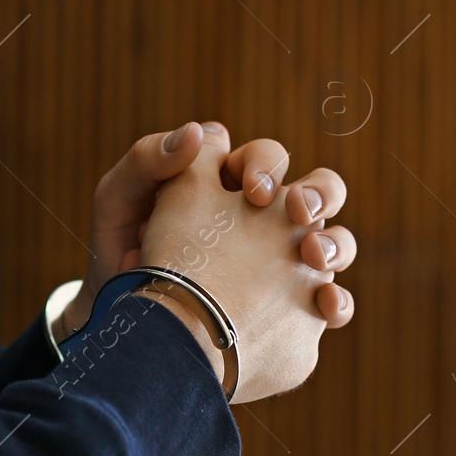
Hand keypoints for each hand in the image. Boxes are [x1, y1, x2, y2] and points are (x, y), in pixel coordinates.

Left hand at [58, 121, 356, 338]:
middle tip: (298, 211)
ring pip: (333, 242)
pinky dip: (338, 302)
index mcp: (228, 187)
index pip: (264, 159)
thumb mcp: (118, 199)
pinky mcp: (291, 311)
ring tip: (316, 257)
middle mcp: (264, 222)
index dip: (267, 166)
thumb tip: (200, 131)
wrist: (123, 324)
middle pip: (316, 193)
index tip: (254, 191)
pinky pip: (330, 303)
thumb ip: (149, 158)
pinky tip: (327, 305)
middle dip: (320, 194)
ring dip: (338, 242)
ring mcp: (282, 266)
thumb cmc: (116, 254)